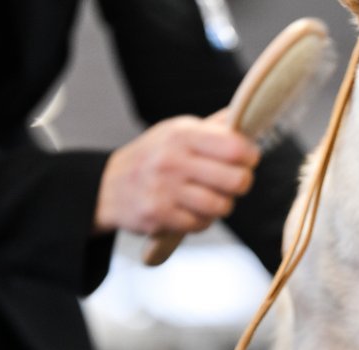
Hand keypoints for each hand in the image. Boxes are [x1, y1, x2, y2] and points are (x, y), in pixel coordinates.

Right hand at [94, 115, 259, 234]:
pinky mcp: (158, 215)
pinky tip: (193, 210)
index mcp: (182, 135)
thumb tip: (247, 116)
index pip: (235, 147)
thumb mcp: (178, 131)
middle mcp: (172, 160)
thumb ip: (214, 128)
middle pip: (236, 180)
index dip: (250, 156)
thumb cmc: (154, 156)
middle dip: (241, 183)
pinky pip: (201, 224)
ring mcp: (164, 189)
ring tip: (213, 197)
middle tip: (234, 182)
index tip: (248, 159)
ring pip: (221, 206)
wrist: (108, 186)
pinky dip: (203, 220)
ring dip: (223, 205)